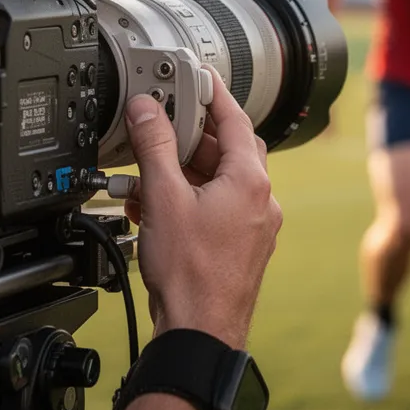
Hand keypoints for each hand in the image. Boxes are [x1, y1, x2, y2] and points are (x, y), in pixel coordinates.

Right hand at [122, 71, 282, 349]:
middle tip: (163, 124)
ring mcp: (255, 226)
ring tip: (147, 174)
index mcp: (251, 181)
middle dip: (192, 136)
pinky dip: (190, 199)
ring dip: (185, 172)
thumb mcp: (164, 198)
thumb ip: (154, 147)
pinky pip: (217, 207)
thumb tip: (147, 110)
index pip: (235, 118)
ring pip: (220, 181)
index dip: (213, 92)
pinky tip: (157, 207)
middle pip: (228, 149)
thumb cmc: (192, 275)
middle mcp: (261, 201)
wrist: (199, 334)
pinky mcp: (242, 246)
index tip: (198, 75)